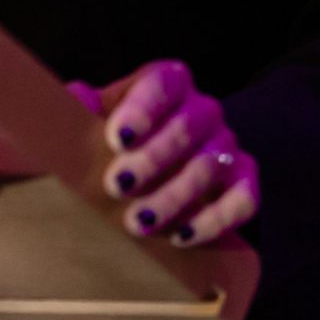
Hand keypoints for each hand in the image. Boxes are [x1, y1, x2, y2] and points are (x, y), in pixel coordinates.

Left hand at [66, 59, 259, 247]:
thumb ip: (82, 107)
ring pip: (211, 165)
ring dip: (173, 196)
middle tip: (117, 185)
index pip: (163, 83)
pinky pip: (242, 199)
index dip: (143, 108)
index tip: (117, 139)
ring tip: (137, 222)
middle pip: (187, 125)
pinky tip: (181, 236)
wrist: (154, 177)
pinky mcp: (243, 183)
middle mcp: (202, 110)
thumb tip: (76, 96)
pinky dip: (215, 219)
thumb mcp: (95, 120)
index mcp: (167, 84)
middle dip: (152, 158)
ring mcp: (227, 145)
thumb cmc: (115, 143)